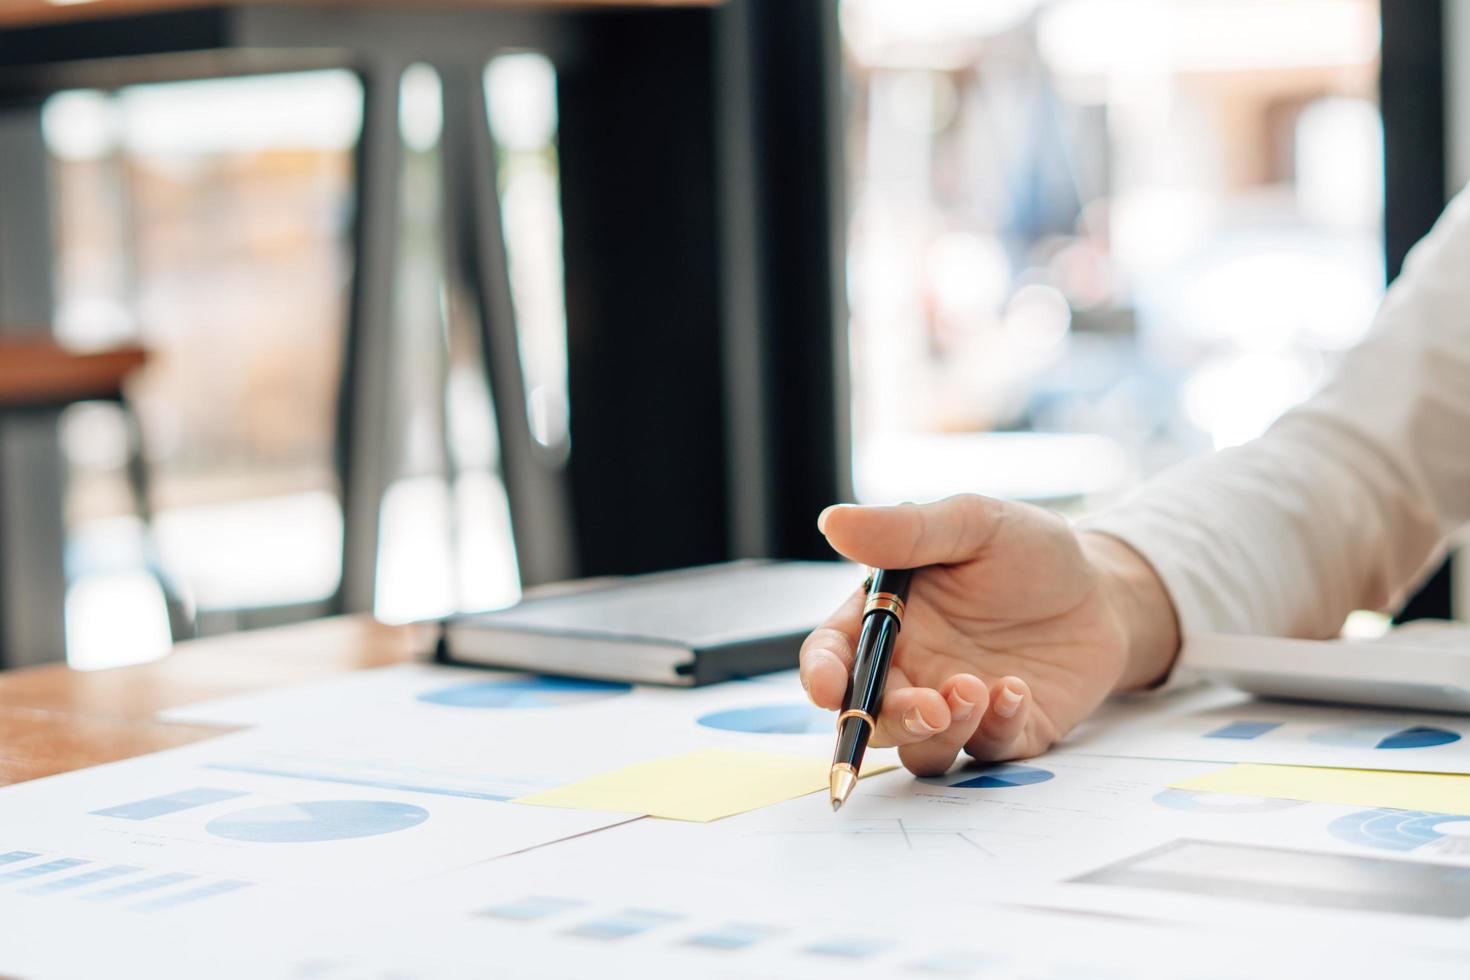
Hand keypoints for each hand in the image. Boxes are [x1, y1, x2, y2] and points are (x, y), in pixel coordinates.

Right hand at [799, 495, 1178, 774]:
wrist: (1104, 589)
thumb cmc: (1029, 551)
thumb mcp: (971, 523)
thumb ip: (905, 530)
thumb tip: (834, 522)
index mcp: (887, 618)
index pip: (833, 654)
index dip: (822, 675)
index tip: (829, 690)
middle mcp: (911, 669)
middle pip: (871, 716)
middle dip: (891, 719)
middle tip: (931, 705)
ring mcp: (955, 707)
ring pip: (920, 750)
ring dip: (938, 732)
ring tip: (975, 689)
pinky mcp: (1003, 733)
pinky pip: (985, 752)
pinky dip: (995, 729)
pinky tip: (1017, 690)